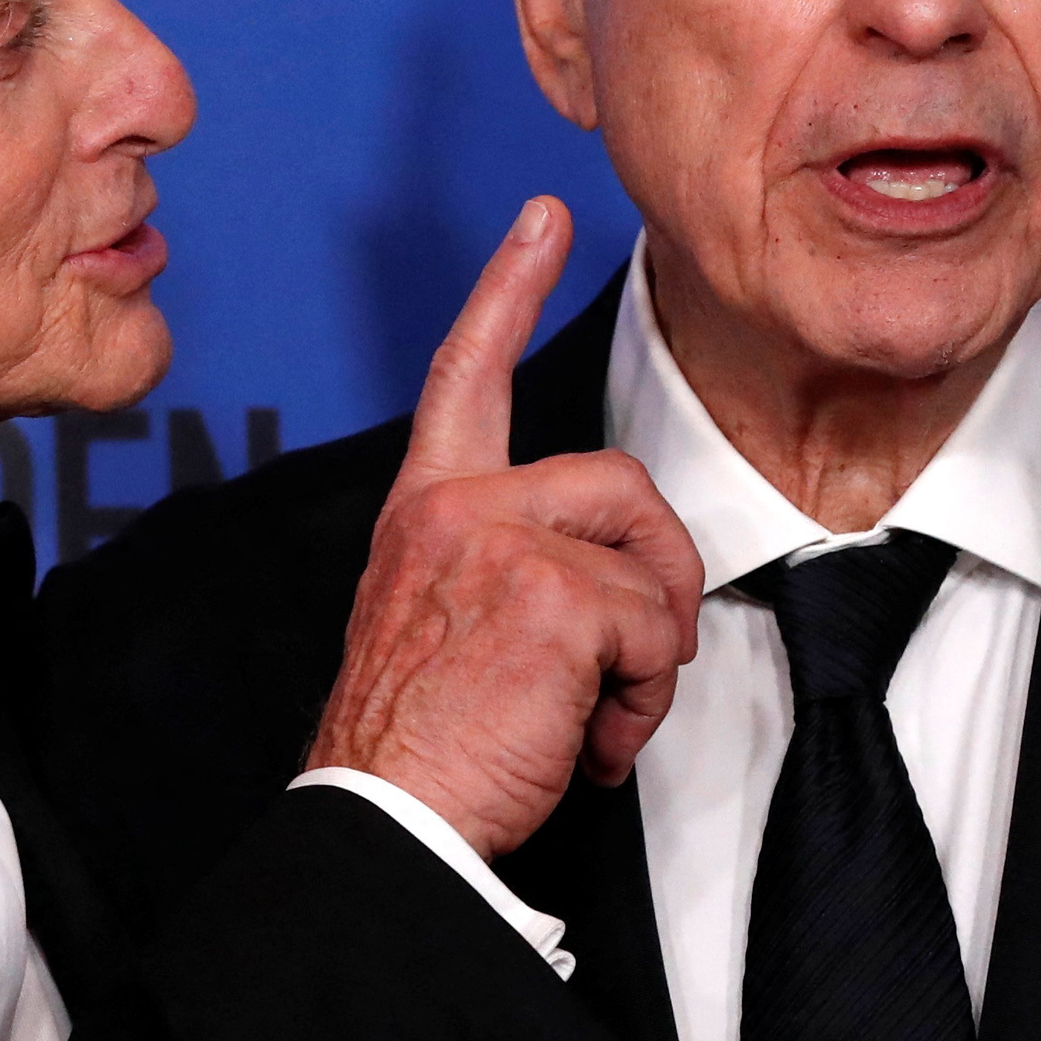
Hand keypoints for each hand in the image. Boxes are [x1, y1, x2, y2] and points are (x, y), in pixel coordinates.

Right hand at [307, 199, 704, 859]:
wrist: (382, 822)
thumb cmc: (413, 749)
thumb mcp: (443, 624)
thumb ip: (507, 571)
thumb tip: (611, 594)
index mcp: (426, 510)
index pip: (463, 373)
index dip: (506, 287)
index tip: (541, 219)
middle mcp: (457, 508)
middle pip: (621, 486)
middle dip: (656, 579)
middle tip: (628, 665)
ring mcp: (503, 543)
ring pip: (651, 565)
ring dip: (650, 654)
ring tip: (592, 713)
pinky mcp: (552, 595)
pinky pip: (658, 631)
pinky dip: (642, 702)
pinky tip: (584, 741)